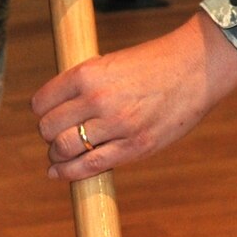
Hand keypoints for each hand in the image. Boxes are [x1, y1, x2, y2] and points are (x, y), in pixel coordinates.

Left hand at [32, 11, 236, 180]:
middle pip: (49, 128)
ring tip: (59, 155)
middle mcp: (97, 99)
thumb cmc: (152, 63)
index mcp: (88, 73)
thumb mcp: (111, 63)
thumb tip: (60, 106)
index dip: (41, 111)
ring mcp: (116, 125)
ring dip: (57, 155)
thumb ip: (85, 84)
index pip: (43, 102)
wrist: (194, 68)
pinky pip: (91, 166)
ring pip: (65, 149)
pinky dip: (70, 173)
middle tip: (54, 135)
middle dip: (48, 134)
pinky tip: (61, 174)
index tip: (45, 115)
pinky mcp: (134, 147)